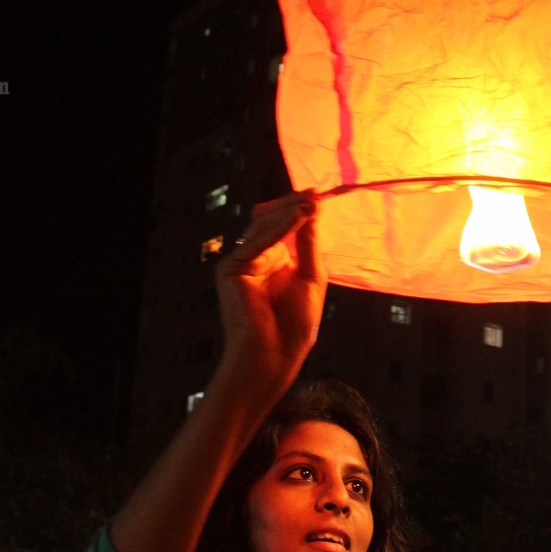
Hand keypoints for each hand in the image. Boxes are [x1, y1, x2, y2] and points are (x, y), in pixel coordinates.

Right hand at [215, 192, 325, 390]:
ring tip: (311, 203)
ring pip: (263, 227)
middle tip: (315, 195)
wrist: (274, 356)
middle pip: (271, 222)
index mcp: (273, 261)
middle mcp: (255, 259)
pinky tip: (298, 216)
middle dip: (293, 206)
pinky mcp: (231, 269)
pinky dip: (278, 227)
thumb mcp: (310, 277)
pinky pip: (257, 242)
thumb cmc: (294, 326)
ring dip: (289, 213)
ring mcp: (241, 263)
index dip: (299, 210)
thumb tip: (312, 209)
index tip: (320, 196)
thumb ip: (308, 243)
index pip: (283, 227)